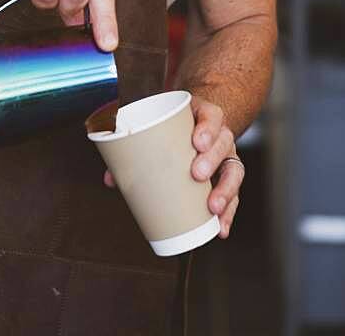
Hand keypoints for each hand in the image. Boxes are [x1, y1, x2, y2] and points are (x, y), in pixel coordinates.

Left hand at [103, 96, 244, 239]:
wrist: (197, 122)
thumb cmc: (176, 126)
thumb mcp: (161, 125)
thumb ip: (136, 147)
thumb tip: (111, 178)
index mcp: (204, 115)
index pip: (212, 115)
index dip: (207, 128)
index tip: (196, 141)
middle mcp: (220, 135)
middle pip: (223, 143)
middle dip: (211, 160)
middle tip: (196, 173)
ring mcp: (226, 156)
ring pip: (234, 170)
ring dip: (225, 190)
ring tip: (212, 207)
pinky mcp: (226, 176)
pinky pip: (234, 194)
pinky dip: (228, 213)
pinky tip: (220, 228)